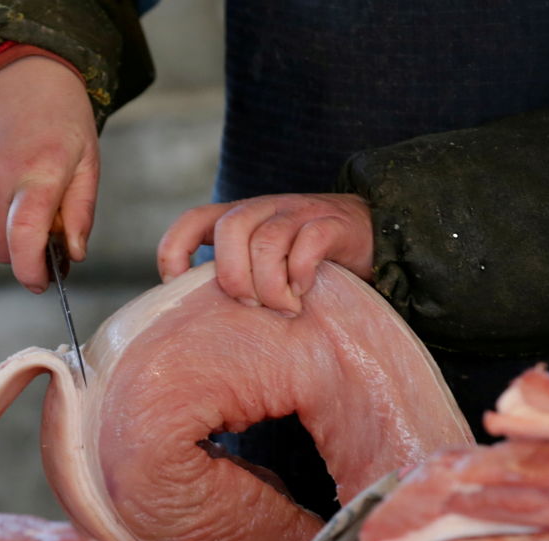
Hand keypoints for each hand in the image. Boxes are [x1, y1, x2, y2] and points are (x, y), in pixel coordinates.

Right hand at [0, 56, 99, 291]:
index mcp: (38, 172)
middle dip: (23, 257)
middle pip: (0, 248)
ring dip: (10, 234)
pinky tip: (12, 186)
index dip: (30, 271)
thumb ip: (80, 213)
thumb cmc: (61, 118)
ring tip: (33, 204)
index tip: (42, 283)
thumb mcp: (88, 162)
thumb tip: (73, 256)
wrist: (17, 72)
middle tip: (50, 245)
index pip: (24, 237)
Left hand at [157, 193, 373, 314]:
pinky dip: (300, 274)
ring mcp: (300, 213)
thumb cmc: (306, 262)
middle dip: (235, 276)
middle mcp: (266, 209)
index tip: (179, 283)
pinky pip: (308, 244)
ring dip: (270, 284)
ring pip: (268, 240)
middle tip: (252, 305)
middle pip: (231, 228)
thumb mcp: (264, 266)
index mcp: (241, 217)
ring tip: (284, 307)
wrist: (372, 235)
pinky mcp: (333, 224)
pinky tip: (304, 291)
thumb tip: (200, 323)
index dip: (176, 250)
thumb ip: (237, 278)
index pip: (194, 219)